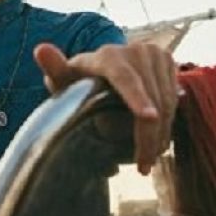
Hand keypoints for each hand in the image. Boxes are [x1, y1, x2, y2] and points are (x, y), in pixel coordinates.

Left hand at [34, 42, 177, 174]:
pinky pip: (174, 98)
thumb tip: (41, 49)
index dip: (137, 97)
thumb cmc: (78, 81)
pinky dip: (168, 122)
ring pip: (166, 101)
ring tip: (149, 159)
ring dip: (161, 134)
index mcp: (106, 56)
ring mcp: (153, 53)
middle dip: (149, 135)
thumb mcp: (64, 79)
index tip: (149, 118)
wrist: (103, 69)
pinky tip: (160, 140)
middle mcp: (134, 50)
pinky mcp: (167, 61)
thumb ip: (54, 69)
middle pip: (150, 98)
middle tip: (143, 166)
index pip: (124, 78)